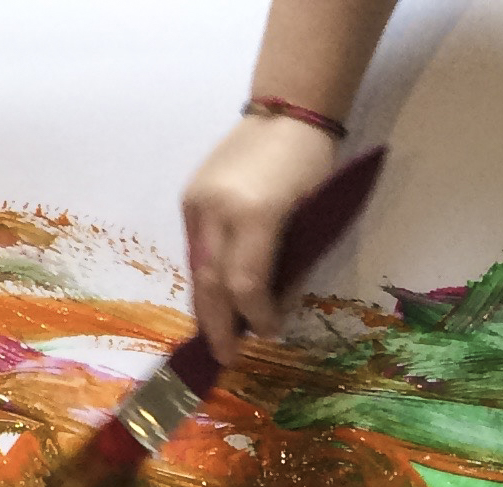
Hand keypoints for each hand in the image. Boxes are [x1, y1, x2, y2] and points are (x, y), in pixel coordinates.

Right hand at [180, 109, 339, 360]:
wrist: (286, 112)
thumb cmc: (313, 166)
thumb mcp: (312, 220)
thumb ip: (289, 266)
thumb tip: (270, 310)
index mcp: (254, 214)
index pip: (245, 286)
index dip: (255, 318)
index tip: (268, 335)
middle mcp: (217, 209)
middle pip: (209, 284)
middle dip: (216, 326)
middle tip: (225, 358)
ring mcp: (197, 202)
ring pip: (196, 269)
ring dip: (207, 305)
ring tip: (220, 333)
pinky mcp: (189, 197)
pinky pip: (193, 249)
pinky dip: (205, 277)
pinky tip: (217, 296)